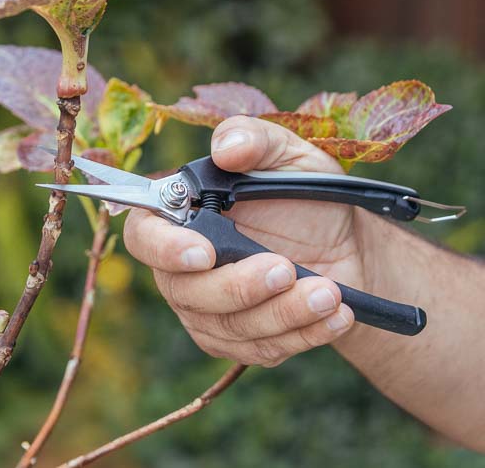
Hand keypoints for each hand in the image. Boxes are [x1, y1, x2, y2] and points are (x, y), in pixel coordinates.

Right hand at [124, 116, 362, 365]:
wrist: (348, 248)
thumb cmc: (306, 196)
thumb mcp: (289, 155)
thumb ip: (254, 139)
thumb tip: (227, 148)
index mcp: (178, 215)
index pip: (142, 235)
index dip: (163, 249)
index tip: (204, 252)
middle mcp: (180, 267)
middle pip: (185, 291)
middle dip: (238, 286)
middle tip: (286, 268)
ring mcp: (205, 309)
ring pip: (227, 327)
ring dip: (281, 313)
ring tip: (329, 294)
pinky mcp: (236, 341)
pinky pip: (258, 350)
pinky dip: (300, 335)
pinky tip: (334, 316)